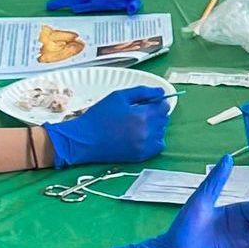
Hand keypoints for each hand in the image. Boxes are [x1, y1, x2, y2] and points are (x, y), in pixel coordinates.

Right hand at [45, 85, 170, 166]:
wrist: (84, 140)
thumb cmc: (99, 116)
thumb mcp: (119, 96)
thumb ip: (142, 92)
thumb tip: (160, 91)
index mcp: (142, 116)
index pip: (164, 107)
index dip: (158, 103)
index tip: (149, 103)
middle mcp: (146, 132)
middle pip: (164, 120)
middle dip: (155, 114)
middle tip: (140, 113)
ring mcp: (144, 146)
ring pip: (161, 132)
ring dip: (155, 126)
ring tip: (138, 124)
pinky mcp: (140, 156)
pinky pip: (157, 146)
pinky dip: (153, 140)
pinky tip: (141, 135)